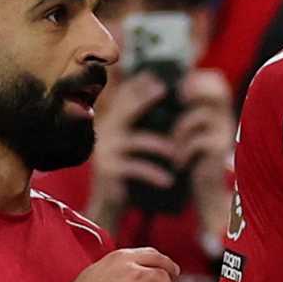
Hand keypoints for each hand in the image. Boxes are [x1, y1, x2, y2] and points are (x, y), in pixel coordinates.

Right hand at [86, 73, 176, 229]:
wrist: (108, 204)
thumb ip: (140, 126)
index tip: (158, 77)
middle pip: (126, 110)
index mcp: (111, 125)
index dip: (138, 85)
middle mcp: (105, 134)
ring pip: (137, 141)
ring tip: (177, 153)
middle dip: (145, 98)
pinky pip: (137, 168)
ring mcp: (106, 152)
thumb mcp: (131, 146)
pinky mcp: (109, 170)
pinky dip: (155, 174)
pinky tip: (169, 180)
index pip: (122, 99)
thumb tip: (161, 98)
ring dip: (161, 145)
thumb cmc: (127, 173)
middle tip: (164, 91)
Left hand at [171, 70, 235, 240]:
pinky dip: (183, 151)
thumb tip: (158, 93)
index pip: (218, 81)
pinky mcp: (219, 151)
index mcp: (218, 111)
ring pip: (199, 116)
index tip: (181, 90)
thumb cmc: (193, 160)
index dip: (199, 79)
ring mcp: (224, 134)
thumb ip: (183, 113)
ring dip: (180, 130)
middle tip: (180, 101)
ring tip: (174, 146)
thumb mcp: (189, 132)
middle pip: (218, 90)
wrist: (207, 191)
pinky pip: (198, 141)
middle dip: (194, 91)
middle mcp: (226, 119)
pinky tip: (179, 163)